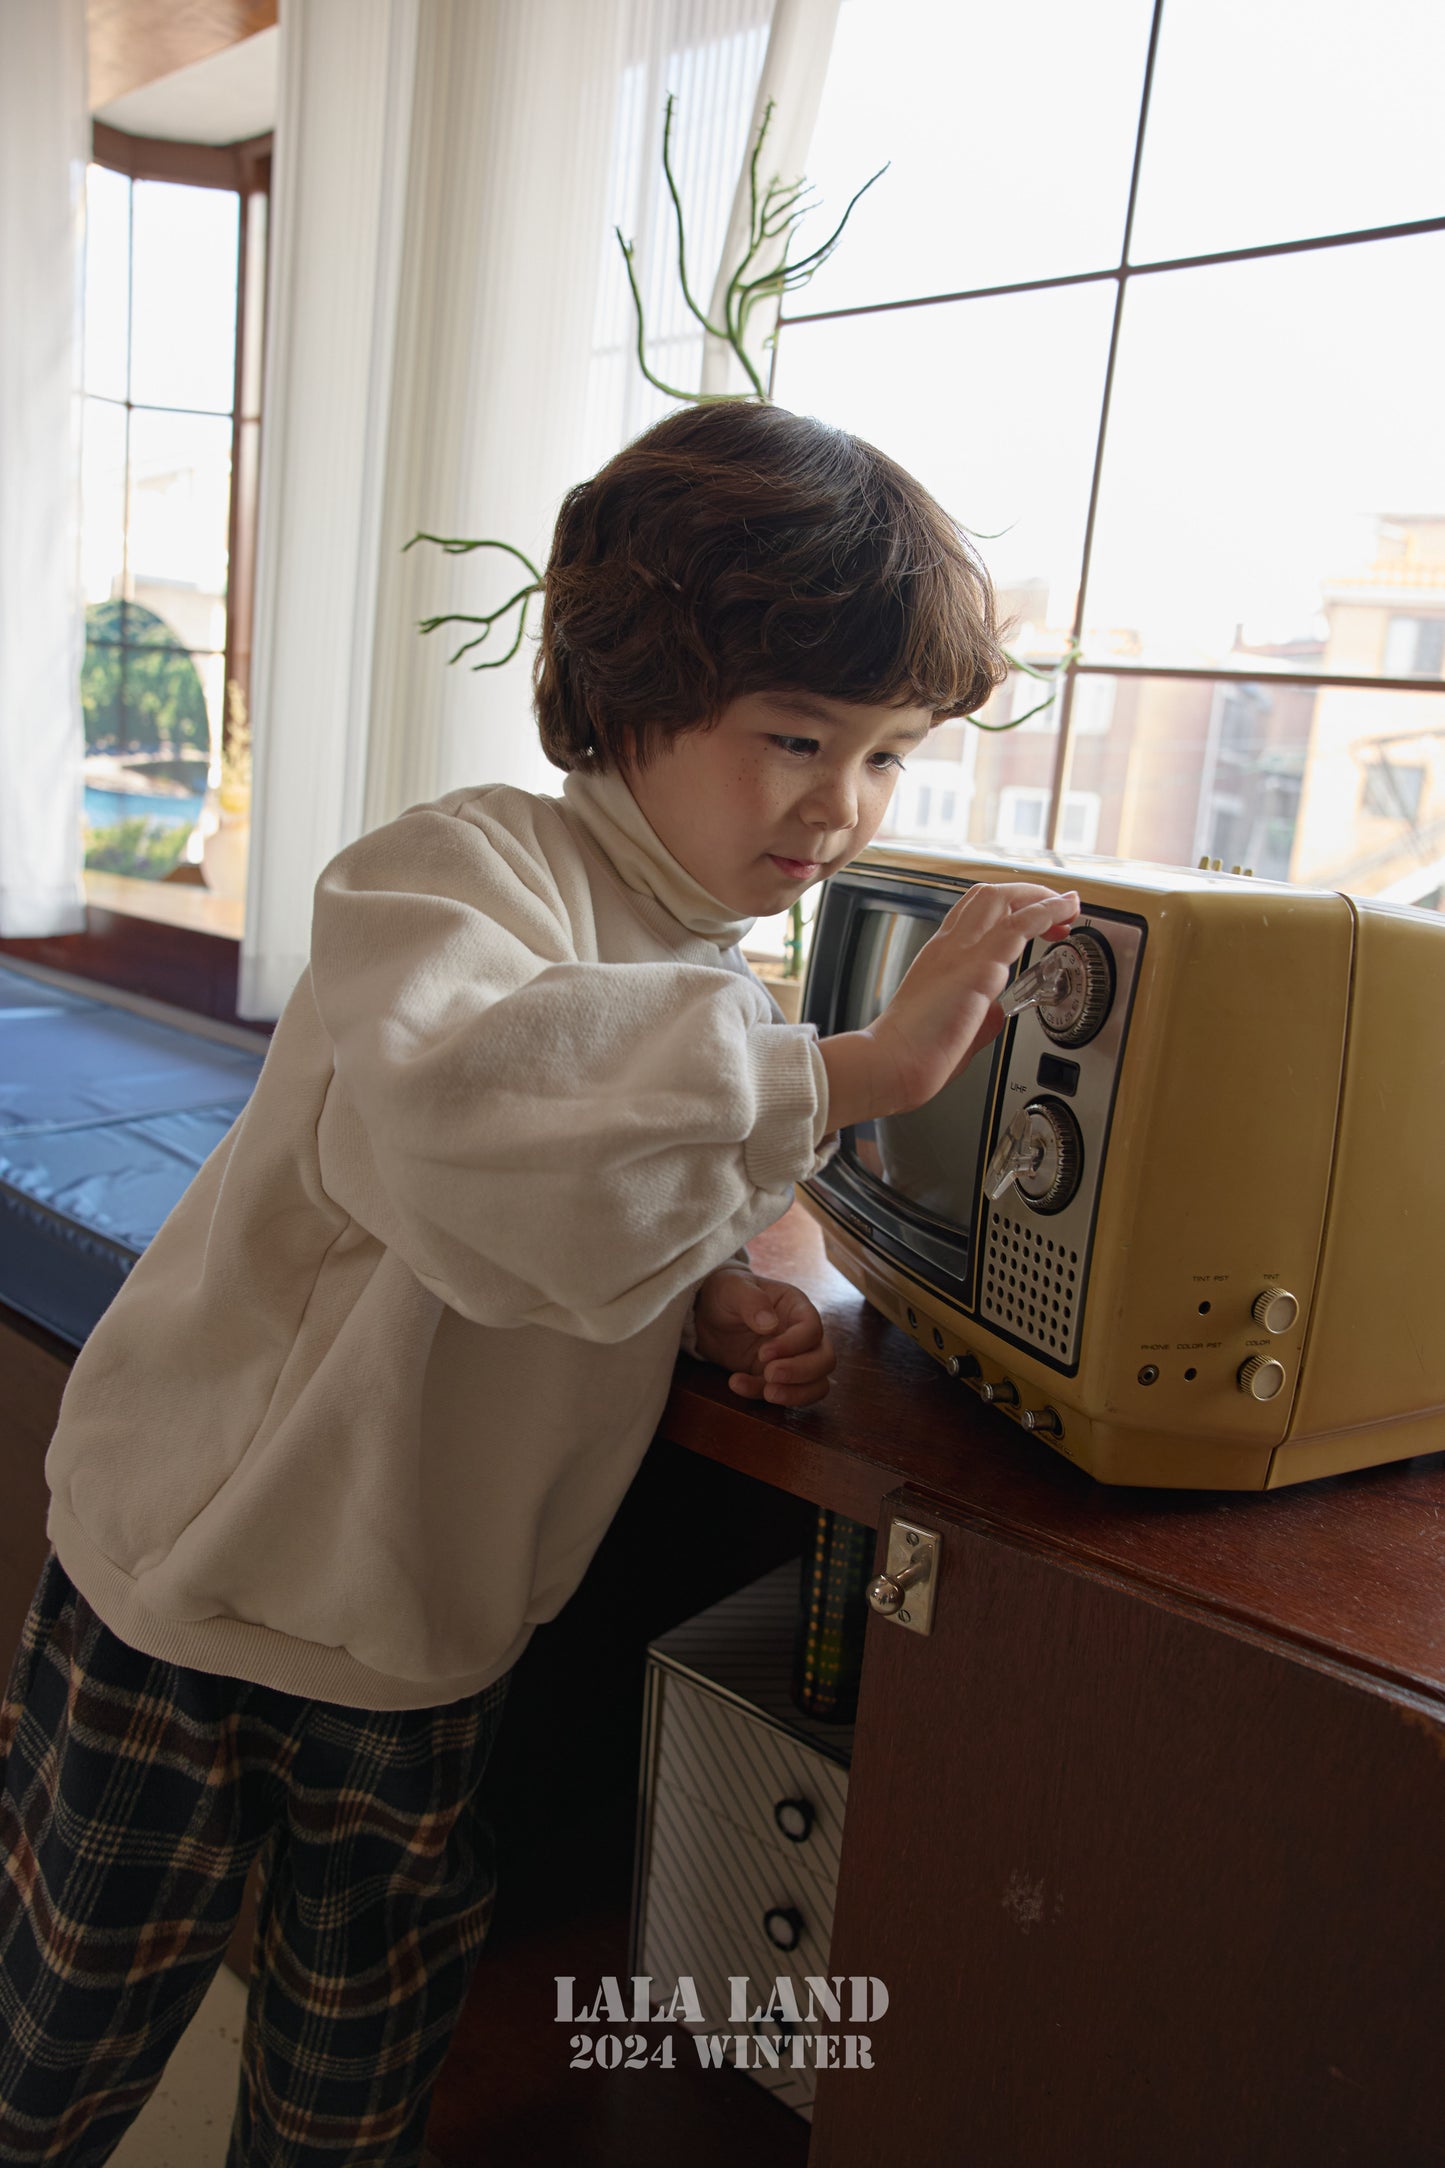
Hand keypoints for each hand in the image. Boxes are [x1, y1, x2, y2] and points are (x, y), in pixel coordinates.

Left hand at [691, 1267, 836, 1408]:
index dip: (793, 1345)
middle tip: (770, 1375)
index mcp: (797, 1308)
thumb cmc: (726, 1293)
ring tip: (766, 1393)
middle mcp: (802, 1336)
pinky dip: (763, 1395)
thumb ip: (752, 1301)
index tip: (764, 1353)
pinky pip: (785, 1395)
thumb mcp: (732, 1288)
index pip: (812, 1330)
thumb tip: (770, 1324)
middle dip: (801, 1372)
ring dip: (795, 1394)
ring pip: (817, 1384)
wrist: (706, 1315)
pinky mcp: (777, 1379)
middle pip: (825, 1360)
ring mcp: (792, 1360)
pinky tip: (736, 1383)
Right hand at [819, 882, 1078, 1128]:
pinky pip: (1019, 925)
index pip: (972, 914)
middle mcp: (949, 947)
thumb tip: (998, 1013)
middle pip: (989, 896)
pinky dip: (1046, 912)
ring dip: (1040, 898)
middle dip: (1026, 896)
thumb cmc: (913, 1054)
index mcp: (940, 958)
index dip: (1006, 908)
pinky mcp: (980, 967)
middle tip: (1055, 912)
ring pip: (1003, 899)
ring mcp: (963, 953)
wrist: (890, 1063)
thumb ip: (980, 1016)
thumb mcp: (956, 1028)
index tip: (1032, 921)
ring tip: (1067, 907)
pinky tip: (1064, 912)